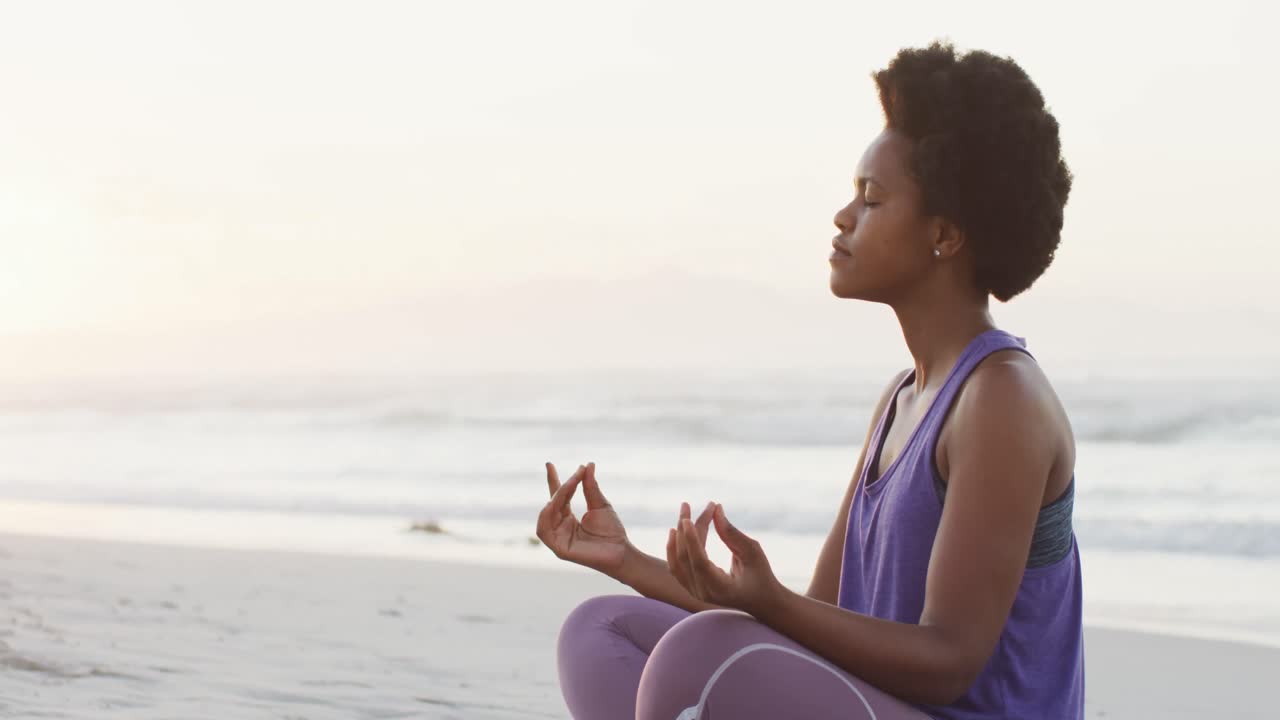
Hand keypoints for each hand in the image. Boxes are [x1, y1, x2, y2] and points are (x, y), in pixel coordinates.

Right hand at [536, 462, 627, 575]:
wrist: (621, 551)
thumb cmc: (612, 531)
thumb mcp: (600, 504)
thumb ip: (591, 486)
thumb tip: (588, 464)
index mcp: (568, 518)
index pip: (557, 497)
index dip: (553, 480)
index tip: (549, 464)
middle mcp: (560, 527)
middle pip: (552, 503)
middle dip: (561, 486)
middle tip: (578, 474)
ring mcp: (558, 538)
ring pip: (546, 515)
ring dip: (555, 498)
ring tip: (568, 485)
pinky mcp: (559, 549)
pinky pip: (544, 531)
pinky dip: (546, 516)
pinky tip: (553, 503)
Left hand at [666, 503, 783, 616]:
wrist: (761, 601)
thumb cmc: (761, 575)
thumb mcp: (753, 552)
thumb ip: (732, 533)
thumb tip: (716, 510)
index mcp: (721, 588)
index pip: (700, 563)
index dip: (692, 540)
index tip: (687, 519)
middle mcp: (704, 593)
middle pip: (686, 558)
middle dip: (685, 529)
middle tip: (686, 505)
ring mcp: (695, 593)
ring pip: (677, 562)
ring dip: (677, 536)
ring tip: (682, 513)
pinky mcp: (692, 588)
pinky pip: (676, 567)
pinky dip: (674, 548)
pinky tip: (676, 531)